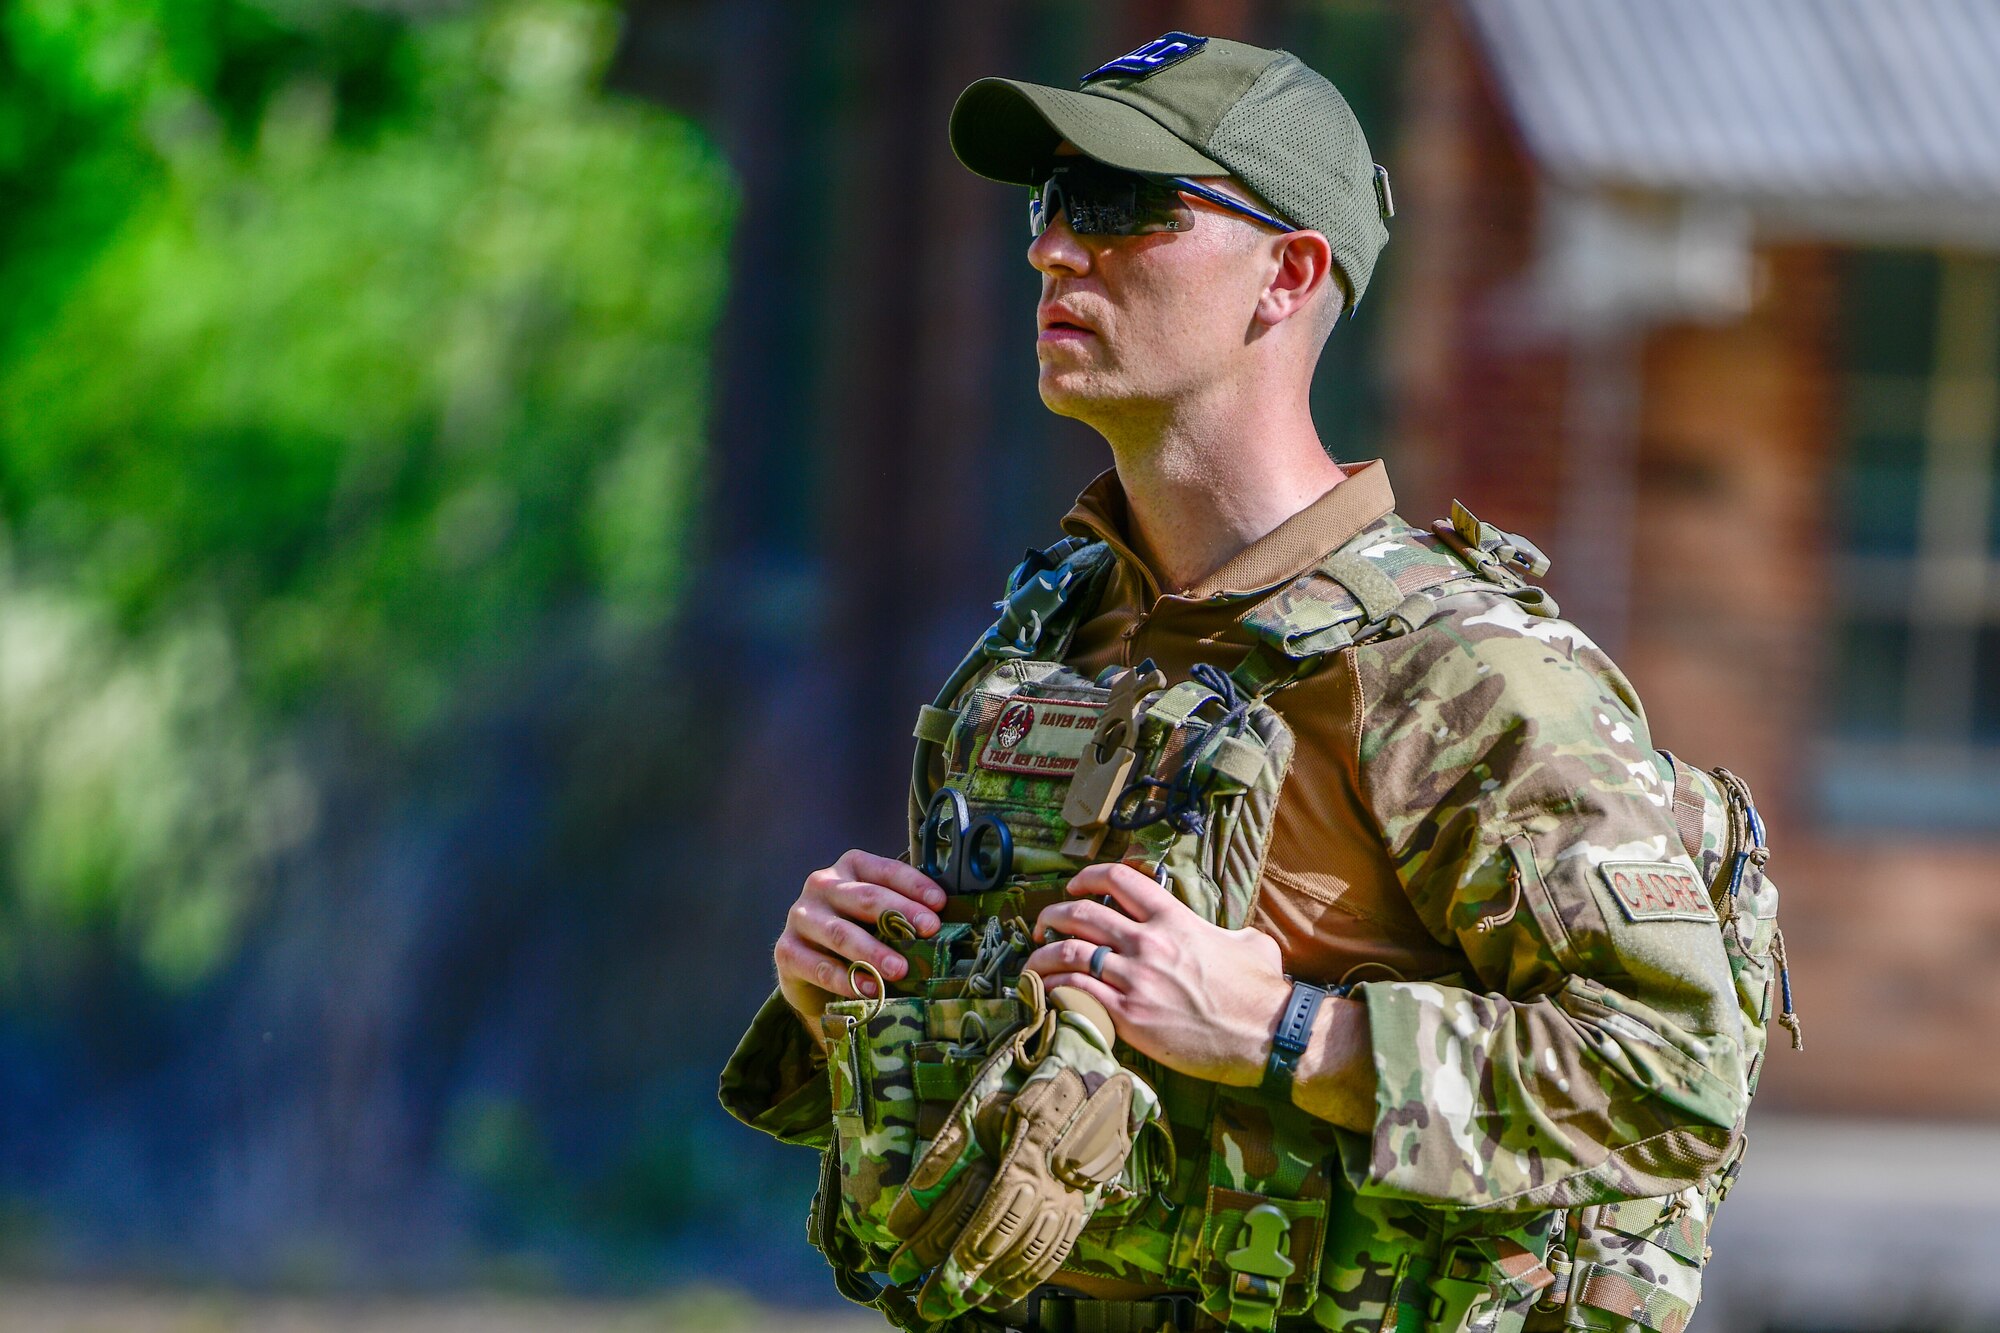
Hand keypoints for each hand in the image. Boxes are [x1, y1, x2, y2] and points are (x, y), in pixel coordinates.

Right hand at [775, 849, 944, 1033]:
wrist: (810, 969)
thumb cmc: (858, 934)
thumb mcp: (879, 916)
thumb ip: (903, 912)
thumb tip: (946, 923)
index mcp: (850, 867)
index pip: (885, 870)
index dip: (914, 886)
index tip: (940, 904)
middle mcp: (822, 885)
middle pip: (864, 898)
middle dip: (899, 915)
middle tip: (929, 933)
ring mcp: (801, 916)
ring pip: (841, 933)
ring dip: (873, 952)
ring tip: (900, 969)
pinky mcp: (786, 950)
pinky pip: (818, 966)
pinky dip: (845, 979)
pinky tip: (868, 990)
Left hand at [1025, 863, 1290, 1086]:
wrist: (1266, 1036)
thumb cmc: (1260, 993)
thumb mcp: (1250, 944)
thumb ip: (1230, 932)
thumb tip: (1229, 935)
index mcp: (1175, 919)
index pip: (1119, 880)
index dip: (1088, 877)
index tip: (1074, 886)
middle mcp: (1149, 943)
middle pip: (1081, 913)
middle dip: (1052, 915)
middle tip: (1043, 925)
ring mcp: (1136, 979)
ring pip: (1070, 952)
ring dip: (1043, 953)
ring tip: (1033, 960)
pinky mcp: (1129, 1016)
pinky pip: (1075, 993)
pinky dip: (1053, 988)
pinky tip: (1045, 992)